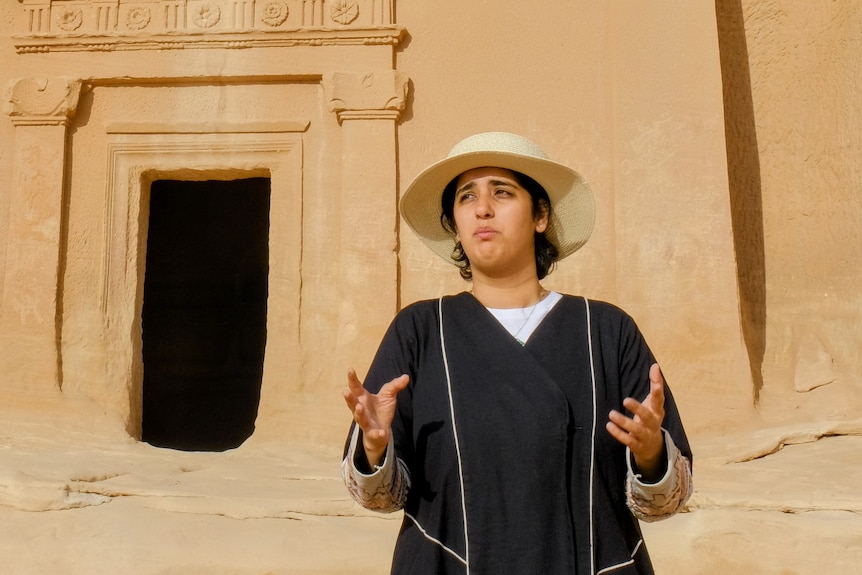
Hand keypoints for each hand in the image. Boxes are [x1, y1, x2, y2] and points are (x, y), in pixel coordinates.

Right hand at [342, 369, 409, 466]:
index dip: (352, 379)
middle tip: (345, 391)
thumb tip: (406, 376)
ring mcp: (365, 422)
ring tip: (359, 407)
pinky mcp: (372, 433)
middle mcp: (361, 409)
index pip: (356, 387)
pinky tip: (380, 432)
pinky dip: (376, 433)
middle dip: (349, 398)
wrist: (381, 432)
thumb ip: (395, 386)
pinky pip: (373, 433)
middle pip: (352, 403)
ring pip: (359, 418)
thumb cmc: (381, 410)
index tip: (350, 369)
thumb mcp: (388, 395)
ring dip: (358, 413)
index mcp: (363, 398)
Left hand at [606, 363, 665, 480]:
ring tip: (611, 414)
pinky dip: (618, 433)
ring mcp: (645, 435)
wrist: (653, 447)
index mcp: (657, 411)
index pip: (658, 399)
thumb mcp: (653, 403)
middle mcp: (653, 423)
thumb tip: (655, 365)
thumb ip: (654, 385)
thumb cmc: (650, 418)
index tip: (656, 382)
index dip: (658, 389)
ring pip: (636, 429)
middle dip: (637, 408)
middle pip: (647, 416)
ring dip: (624, 422)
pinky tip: (609, 425)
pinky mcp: (637, 445)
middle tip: (626, 400)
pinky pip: (627, 440)